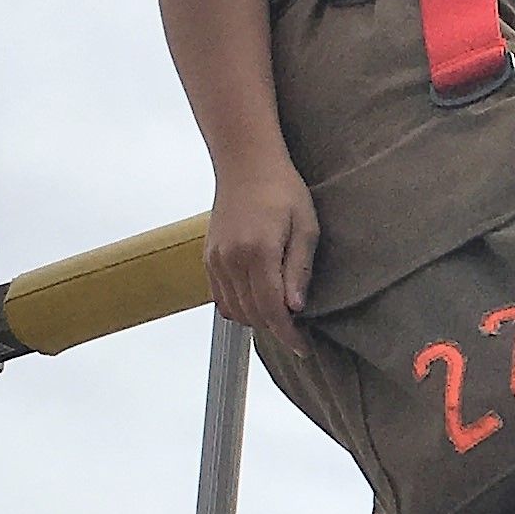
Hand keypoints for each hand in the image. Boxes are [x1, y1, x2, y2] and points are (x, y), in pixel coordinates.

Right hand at [206, 157, 318, 334]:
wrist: (246, 165)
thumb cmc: (283, 191)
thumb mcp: (306, 227)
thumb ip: (299, 269)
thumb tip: (295, 308)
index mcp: (258, 252)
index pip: (272, 308)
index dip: (288, 333)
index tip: (303, 347)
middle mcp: (231, 259)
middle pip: (252, 314)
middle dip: (276, 329)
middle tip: (298, 331)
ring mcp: (216, 259)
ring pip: (235, 311)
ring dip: (257, 321)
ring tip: (280, 317)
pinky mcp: (208, 258)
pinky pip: (220, 298)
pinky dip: (239, 308)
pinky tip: (258, 303)